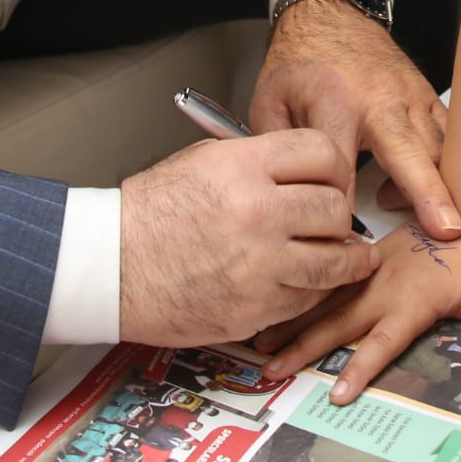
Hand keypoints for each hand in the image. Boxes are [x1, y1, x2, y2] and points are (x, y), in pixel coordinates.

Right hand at [119, 130, 378, 347]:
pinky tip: (306, 283)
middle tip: (335, 221)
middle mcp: (257, 212)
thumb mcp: (202, 162)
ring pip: (334, 261)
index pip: (323, 153)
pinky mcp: (254, 308)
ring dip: (344, 260)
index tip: (336, 178)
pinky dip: (312, 293)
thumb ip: (258, 162)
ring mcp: (258, 265)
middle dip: (338, 215)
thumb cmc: (148, 216)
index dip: (335, 166)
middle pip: (335, 208)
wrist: (109, 268)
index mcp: (242, 167)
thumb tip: (303, 170)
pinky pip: (306, 299)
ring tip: (350, 258)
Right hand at [251, 223, 460, 402]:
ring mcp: (369, 273)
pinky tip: (279, 305)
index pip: (382, 341)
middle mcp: (383, 288)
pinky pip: (329, 280)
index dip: (361, 367)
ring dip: (293, 320)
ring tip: (261, 340)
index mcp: (412, 300)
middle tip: (273, 370)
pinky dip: (303, 295)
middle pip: (338, 323)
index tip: (337, 393)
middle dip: (304, 347)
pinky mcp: (363, 261)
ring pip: (325, 301)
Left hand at [253, 0, 460, 236]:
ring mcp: (410, 96)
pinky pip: (448, 133)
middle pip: (410, 153)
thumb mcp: (269, 102)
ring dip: (441, 185)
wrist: (329, 12)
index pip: (344, 166)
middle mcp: (380, 100)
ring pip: (439, 146)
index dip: (345, 207)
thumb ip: (281, 152)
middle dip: (430, 194)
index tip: (347, 241)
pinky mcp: (427, 96)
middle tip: (448, 231)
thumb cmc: (299, 59)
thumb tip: (292, 201)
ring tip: (434, 223)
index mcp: (336, 103)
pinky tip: (436, 189)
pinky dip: (449, 162)